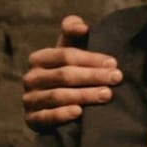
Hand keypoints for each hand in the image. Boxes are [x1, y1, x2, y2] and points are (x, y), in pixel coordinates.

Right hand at [22, 15, 123, 129]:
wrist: (56, 105)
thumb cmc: (70, 71)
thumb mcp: (71, 50)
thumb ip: (74, 33)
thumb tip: (81, 27)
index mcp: (39, 58)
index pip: (66, 55)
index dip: (91, 58)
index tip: (114, 63)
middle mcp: (31, 78)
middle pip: (64, 75)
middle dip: (93, 76)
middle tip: (117, 78)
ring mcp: (29, 99)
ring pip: (58, 96)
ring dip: (84, 95)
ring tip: (107, 95)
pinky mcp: (31, 119)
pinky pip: (45, 117)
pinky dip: (62, 114)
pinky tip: (79, 112)